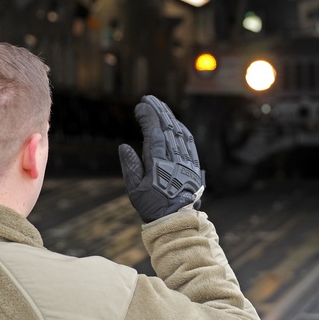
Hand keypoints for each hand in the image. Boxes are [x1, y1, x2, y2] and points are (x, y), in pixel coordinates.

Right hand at [118, 95, 205, 222]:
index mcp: (159, 162)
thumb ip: (130, 166)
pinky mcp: (194, 165)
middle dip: (158, 110)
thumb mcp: (134, 189)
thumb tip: (124, 146)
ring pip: (180, 132)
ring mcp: (186, 160)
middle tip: (149, 98)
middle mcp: (175, 158)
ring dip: (170, 117)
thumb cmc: (152, 206)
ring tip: (160, 107)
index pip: (154, 131)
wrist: (178, 221)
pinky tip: (175, 124)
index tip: (140, 107)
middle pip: (168, 127)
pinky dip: (180, 129)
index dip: (148, 116)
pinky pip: (189, 141)